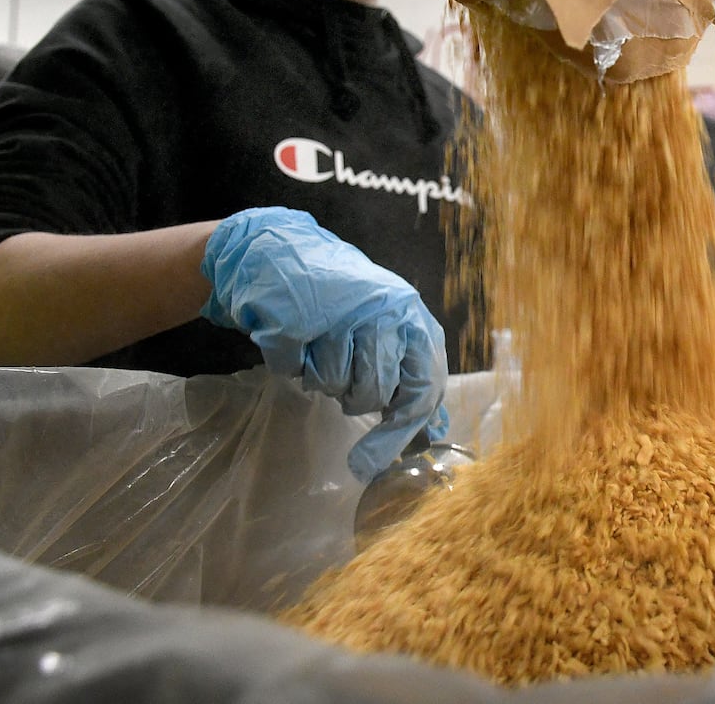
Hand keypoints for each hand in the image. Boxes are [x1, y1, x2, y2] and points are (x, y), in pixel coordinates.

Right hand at [200, 207, 447, 479]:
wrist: (279, 251)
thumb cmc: (340, 300)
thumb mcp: (388, 327)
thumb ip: (411, 373)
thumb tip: (434, 427)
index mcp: (411, 315)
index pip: (423, 386)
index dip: (401, 430)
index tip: (372, 463)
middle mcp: (382, 310)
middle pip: (374, 393)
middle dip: (353, 393)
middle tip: (343, 367)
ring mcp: (338, 310)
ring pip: (332, 383)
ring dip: (320, 374)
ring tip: (319, 342)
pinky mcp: (295, 314)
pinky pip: (293, 369)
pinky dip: (289, 362)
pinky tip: (294, 337)